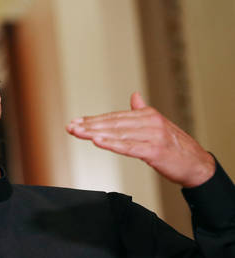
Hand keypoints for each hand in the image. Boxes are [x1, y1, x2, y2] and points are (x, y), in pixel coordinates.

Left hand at [66, 92, 214, 187]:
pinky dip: (111, 144)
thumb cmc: (174, 147)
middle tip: (71, 127)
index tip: (76, 122)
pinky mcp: (154, 150)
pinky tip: (98, 142)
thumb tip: (134, 96)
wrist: (196, 164)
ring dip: (95, 133)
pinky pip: (128, 147)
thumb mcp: (157, 126)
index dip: (94, 120)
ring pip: (117, 134)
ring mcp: (152, 135)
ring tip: (78, 133)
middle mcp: (149, 122)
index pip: (114, 117)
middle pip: (112, 123)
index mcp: (147, 114)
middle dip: (89, 126)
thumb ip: (142, 111)